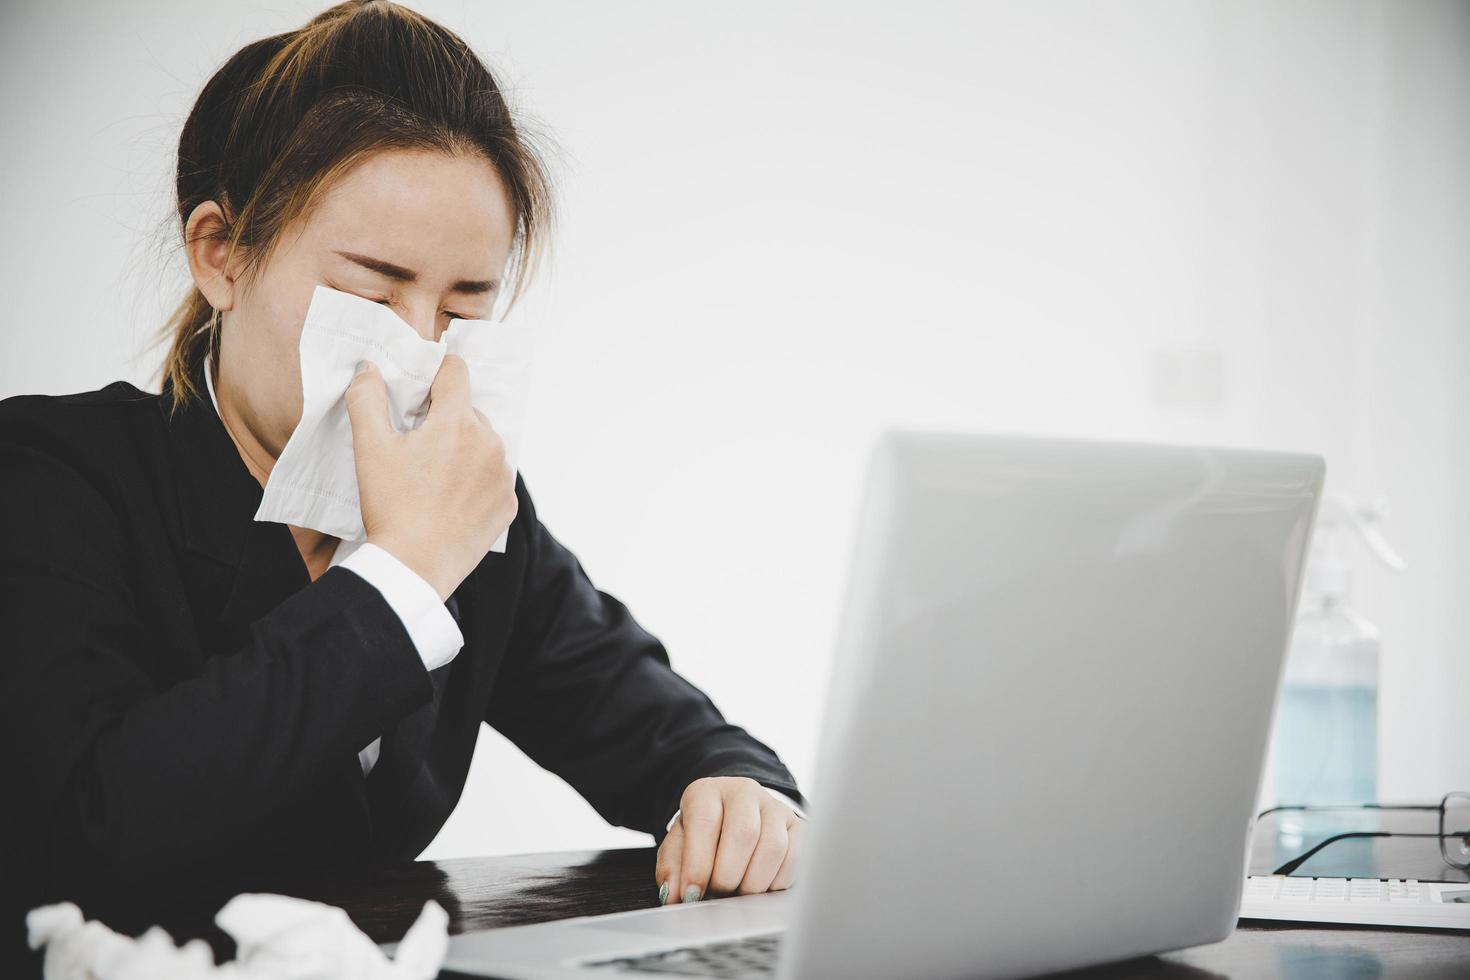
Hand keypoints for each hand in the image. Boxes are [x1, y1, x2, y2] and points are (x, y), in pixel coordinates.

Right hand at [344, 354, 516, 600]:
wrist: (413, 568)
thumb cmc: (391, 506)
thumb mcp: (370, 448)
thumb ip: (367, 400)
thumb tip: (370, 369)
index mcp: (458, 423)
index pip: (456, 372)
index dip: (435, 374)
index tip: (419, 392)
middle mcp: (491, 444)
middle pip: (468, 412)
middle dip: (444, 420)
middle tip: (417, 446)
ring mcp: (504, 476)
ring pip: (484, 444)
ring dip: (463, 450)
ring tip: (433, 477)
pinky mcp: (508, 505)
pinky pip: (494, 478)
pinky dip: (476, 481)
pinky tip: (451, 499)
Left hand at [655, 776, 801, 904]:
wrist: (732, 815)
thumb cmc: (703, 834)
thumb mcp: (679, 845)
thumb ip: (672, 868)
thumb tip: (672, 895)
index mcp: (707, 792)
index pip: (705, 822)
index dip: (698, 864)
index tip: (692, 894)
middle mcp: (744, 792)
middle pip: (743, 834)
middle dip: (728, 876)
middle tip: (717, 895)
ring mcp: (774, 806)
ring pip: (773, 847)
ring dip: (753, 883)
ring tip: (737, 893)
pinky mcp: (796, 825)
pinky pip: (794, 860)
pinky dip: (774, 884)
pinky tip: (758, 888)